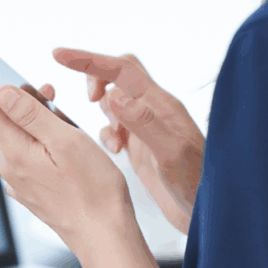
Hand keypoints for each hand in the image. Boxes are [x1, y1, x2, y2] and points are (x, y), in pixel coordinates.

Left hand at [0, 52, 164, 267]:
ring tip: (47, 100)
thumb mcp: (66, 142)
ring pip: (3, 136)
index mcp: (15, 152)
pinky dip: (26, 133)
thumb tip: (1, 92)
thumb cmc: (94, 191)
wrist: (105, 237)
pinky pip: (18, 152)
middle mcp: (9, 167)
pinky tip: (50, 132)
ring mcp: (18, 180)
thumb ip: (31, 115)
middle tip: (11, 75)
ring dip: (16, 113)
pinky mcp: (30, 188)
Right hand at [53, 48, 204, 233]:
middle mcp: (154, 110)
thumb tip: (114, 96)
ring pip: (116, 100)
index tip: (59, 55)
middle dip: (95, 77)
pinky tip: (114, 150)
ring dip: (103, 110)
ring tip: (110, 138)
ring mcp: (148, 127)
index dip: (89, 60)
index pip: (121, 69)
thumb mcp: (169, 154)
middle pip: (119, 74)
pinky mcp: (143, 146)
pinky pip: (117, 126)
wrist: (208, 212)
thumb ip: (143, 123)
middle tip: (87, 99)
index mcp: (160, 105)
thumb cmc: (197, 184)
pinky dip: (107, 133)